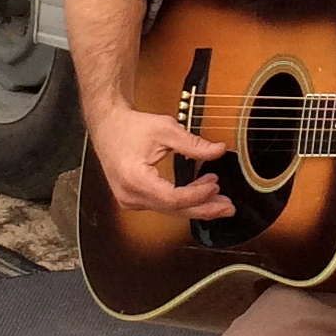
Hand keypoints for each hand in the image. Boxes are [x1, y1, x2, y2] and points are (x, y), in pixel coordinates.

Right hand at [87, 100, 233, 221]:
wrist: (108, 126)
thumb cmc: (130, 126)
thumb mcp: (165, 129)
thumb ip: (193, 144)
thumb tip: (219, 151)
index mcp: (135, 179)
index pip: (173, 198)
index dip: (197, 194)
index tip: (215, 184)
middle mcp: (130, 195)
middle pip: (173, 210)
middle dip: (203, 209)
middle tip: (228, 207)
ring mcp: (130, 200)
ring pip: (169, 210)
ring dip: (196, 205)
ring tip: (221, 200)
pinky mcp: (134, 199)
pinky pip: (162, 205)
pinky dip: (183, 201)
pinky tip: (201, 194)